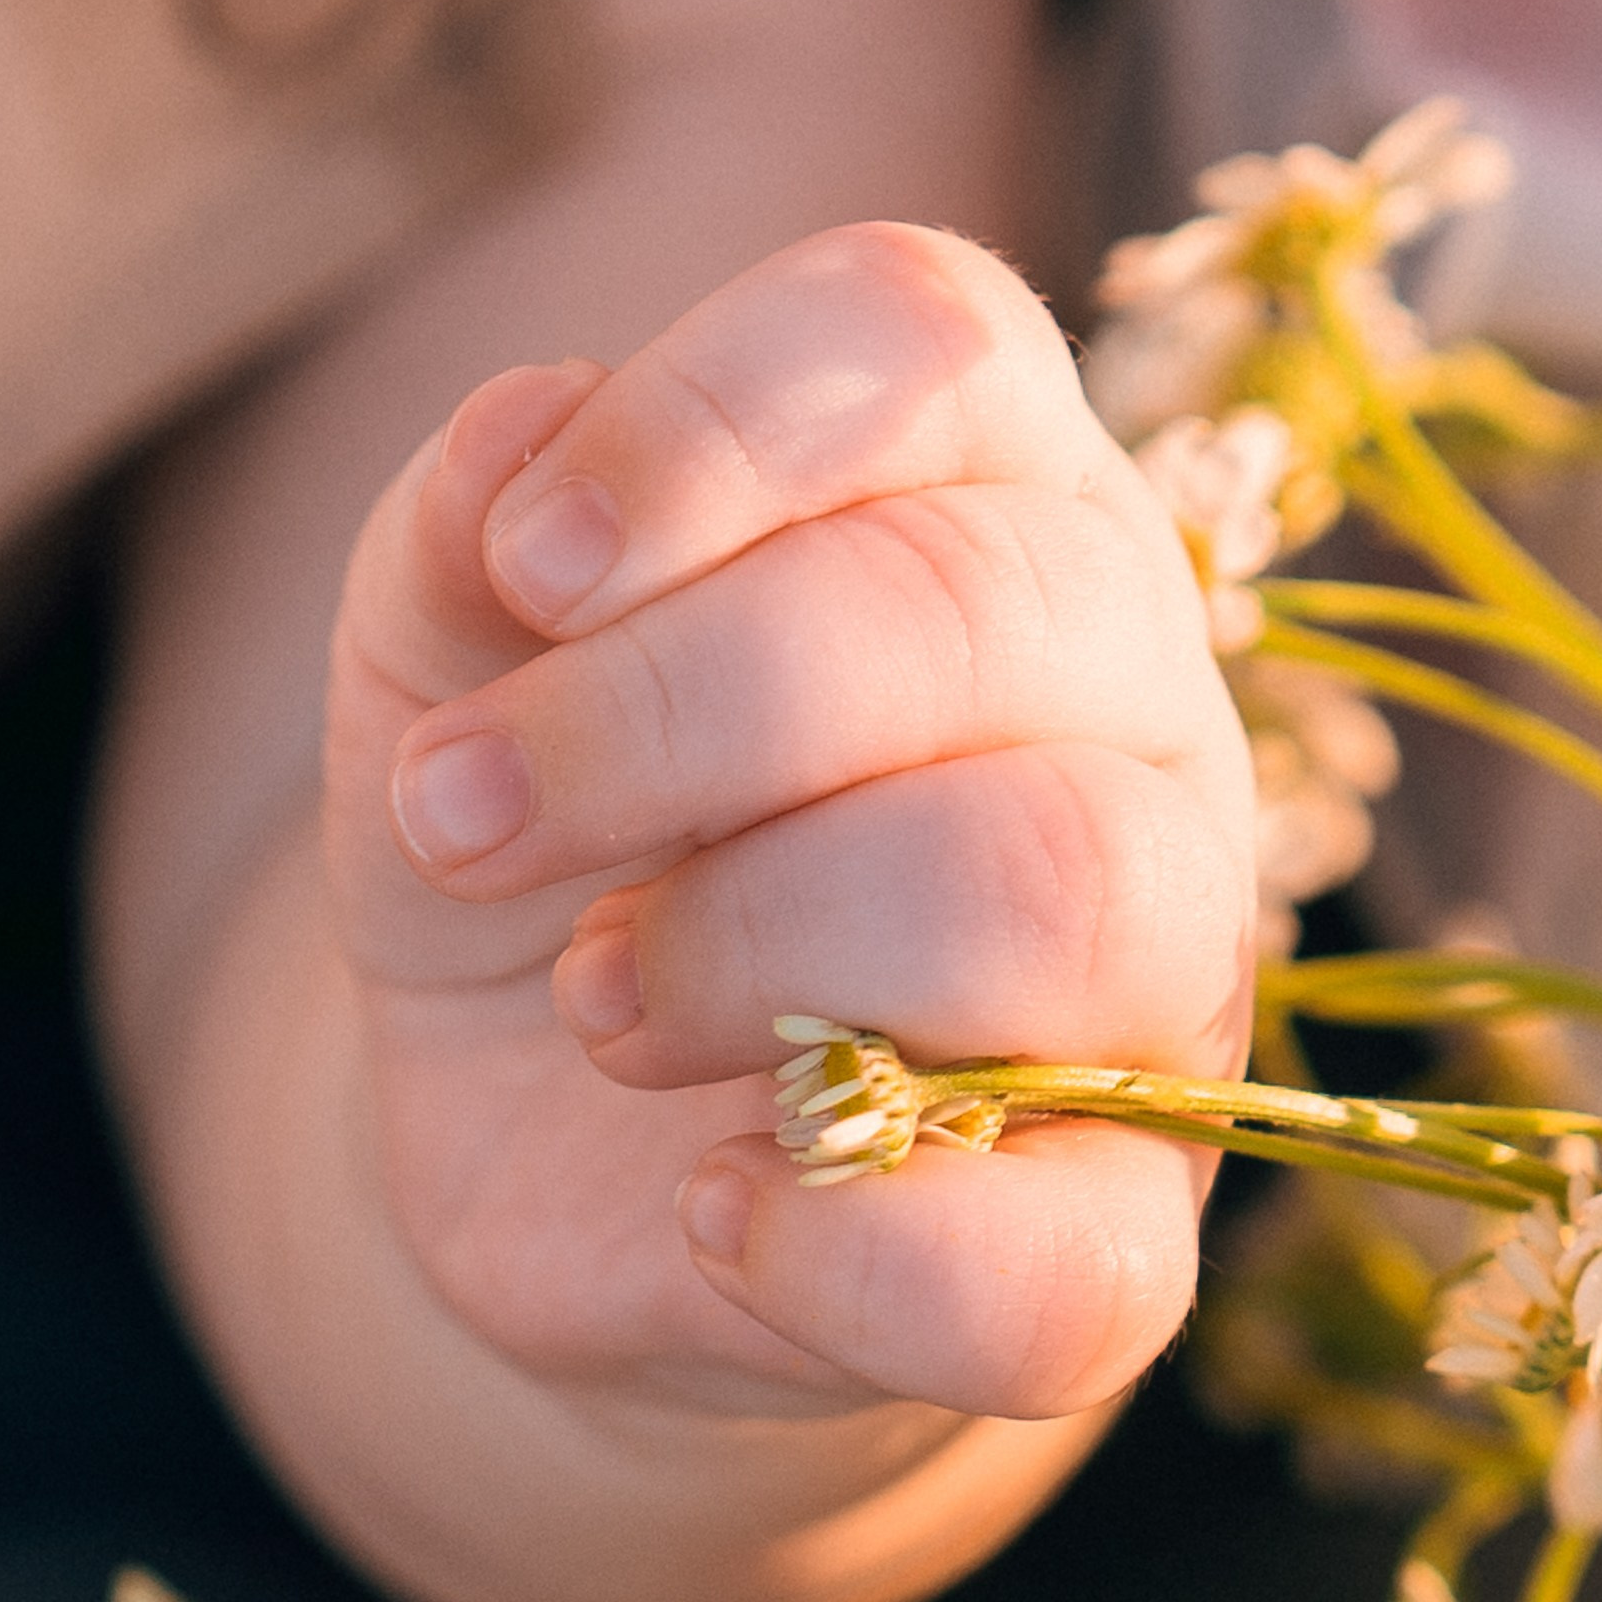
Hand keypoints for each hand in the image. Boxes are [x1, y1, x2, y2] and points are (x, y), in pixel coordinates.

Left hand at [324, 223, 1257, 1429]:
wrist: (568, 1170)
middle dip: (671, 714)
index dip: (716, 422)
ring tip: (592, 1005)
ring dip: (756, 944)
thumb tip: (514, 440)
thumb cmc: (555, 855)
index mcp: (980, 493)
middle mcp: (1123, 703)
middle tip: (460, 819)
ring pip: (1064, 888)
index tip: (528, 571)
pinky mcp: (1122, 1234)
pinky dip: (853, 1246)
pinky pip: (1074, 1263)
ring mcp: (1160, 979)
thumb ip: (456, 552)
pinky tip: (715, 1208)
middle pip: (986, 609)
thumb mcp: (441, 685)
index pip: (926, 338)